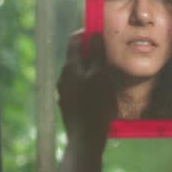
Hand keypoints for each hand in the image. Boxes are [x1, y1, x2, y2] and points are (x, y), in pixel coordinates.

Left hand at [58, 30, 115, 147]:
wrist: (86, 138)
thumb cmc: (96, 104)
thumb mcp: (100, 76)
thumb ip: (96, 54)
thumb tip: (94, 34)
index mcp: (70, 66)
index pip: (74, 40)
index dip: (87, 33)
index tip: (102, 35)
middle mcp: (63, 77)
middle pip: (76, 57)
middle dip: (91, 53)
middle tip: (108, 56)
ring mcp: (64, 91)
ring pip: (77, 73)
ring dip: (90, 70)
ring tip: (107, 76)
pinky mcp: (68, 104)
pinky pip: (78, 87)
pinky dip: (88, 84)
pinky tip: (100, 94)